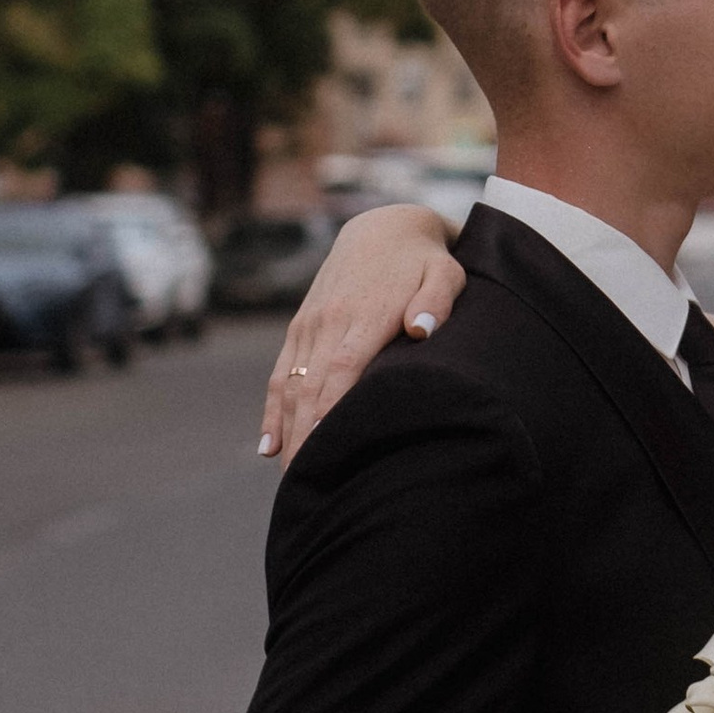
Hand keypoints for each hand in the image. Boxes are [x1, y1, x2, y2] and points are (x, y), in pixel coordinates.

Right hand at [260, 208, 466, 459]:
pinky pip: (280, 374)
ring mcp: (310, 325)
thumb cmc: (425, 261)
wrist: (384, 226)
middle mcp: (329, 322)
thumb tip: (421, 330)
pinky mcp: (300, 327)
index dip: (329, 410)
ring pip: (290, 386)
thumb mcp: (445, 273)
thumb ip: (436, 301)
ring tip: (288, 478)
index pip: (342, 369)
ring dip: (286, 432)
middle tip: (306, 486)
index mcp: (364, 315)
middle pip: (311, 388)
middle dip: (305, 437)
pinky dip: (272, 411)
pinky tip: (268, 446)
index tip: (324, 448)